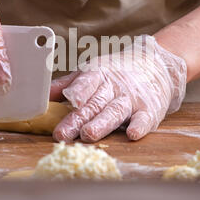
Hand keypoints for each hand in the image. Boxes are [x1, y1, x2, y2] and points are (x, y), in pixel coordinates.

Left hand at [51, 35, 186, 141]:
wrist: (157, 66)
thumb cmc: (117, 72)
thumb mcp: (93, 72)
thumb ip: (69, 84)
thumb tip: (42, 94)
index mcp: (99, 74)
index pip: (86, 81)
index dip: (77, 91)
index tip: (68, 100)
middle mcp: (114, 86)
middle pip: (95, 103)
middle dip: (78, 119)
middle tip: (63, 133)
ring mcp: (132, 98)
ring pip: (115, 111)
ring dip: (102, 123)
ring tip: (89, 134)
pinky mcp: (149, 110)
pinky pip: (144, 118)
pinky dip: (139, 126)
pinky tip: (132, 134)